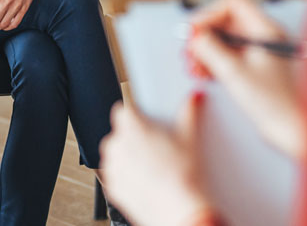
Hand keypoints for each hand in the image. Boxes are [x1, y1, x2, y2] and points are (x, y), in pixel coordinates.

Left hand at [99, 97, 214, 225]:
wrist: (178, 209)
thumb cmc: (182, 175)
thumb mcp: (190, 137)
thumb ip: (189, 112)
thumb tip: (194, 97)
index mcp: (130, 124)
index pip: (124, 110)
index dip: (137, 115)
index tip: (148, 123)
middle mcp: (115, 143)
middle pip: (121, 133)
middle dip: (135, 138)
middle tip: (157, 147)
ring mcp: (111, 166)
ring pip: (117, 155)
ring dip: (129, 158)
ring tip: (154, 166)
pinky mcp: (112, 187)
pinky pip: (117, 176)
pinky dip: (128, 177)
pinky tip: (149, 181)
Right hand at [188, 0, 306, 158]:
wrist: (292, 130)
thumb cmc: (276, 104)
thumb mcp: (234, 72)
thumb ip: (210, 49)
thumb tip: (195, 36)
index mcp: (266, 30)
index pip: (233, 3)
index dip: (210, 14)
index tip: (194, 30)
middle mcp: (263, 37)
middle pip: (226, 22)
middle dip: (204, 35)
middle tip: (190, 49)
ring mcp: (259, 53)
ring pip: (224, 40)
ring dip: (205, 50)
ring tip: (194, 65)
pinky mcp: (254, 69)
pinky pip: (228, 56)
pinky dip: (213, 62)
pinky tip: (203, 73)